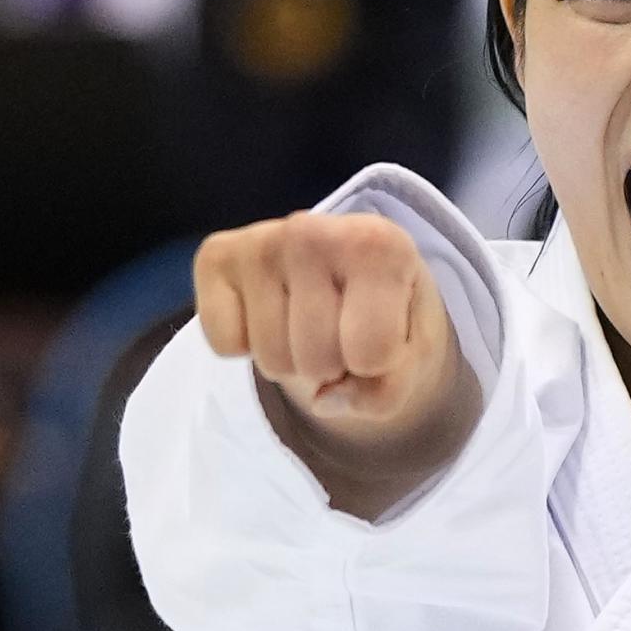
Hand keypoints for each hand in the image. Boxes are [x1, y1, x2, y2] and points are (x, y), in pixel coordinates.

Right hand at [194, 207, 459, 440]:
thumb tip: (324, 401)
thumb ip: (388, 390)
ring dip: (293, 361)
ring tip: (309, 323)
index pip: (371, 355)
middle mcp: (312, 229)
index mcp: (377, 244)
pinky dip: (246, 347)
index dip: (378, 368)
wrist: (354, 271)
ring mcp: (259, 240)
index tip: (382, 335)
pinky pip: (225, 344)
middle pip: (317, 361)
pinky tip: (271, 312)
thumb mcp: (414, 354)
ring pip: (272, 361)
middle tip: (340, 331)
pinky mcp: (216, 256)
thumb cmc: (391, 313)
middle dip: (333, 366)